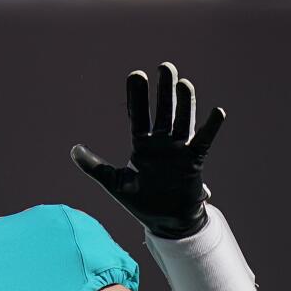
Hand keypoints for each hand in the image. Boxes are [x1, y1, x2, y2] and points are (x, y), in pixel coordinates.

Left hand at [72, 62, 225, 239]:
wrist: (166, 223)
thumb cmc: (141, 203)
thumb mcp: (114, 183)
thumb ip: (95, 167)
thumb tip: (73, 150)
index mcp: (142, 145)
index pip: (138, 115)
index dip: (137, 96)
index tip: (136, 75)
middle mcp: (162, 143)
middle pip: (164, 111)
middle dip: (164, 90)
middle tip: (165, 67)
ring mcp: (179, 150)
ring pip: (183, 121)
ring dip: (185, 103)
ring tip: (184, 83)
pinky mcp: (194, 161)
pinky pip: (204, 141)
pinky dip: (211, 127)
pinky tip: (217, 112)